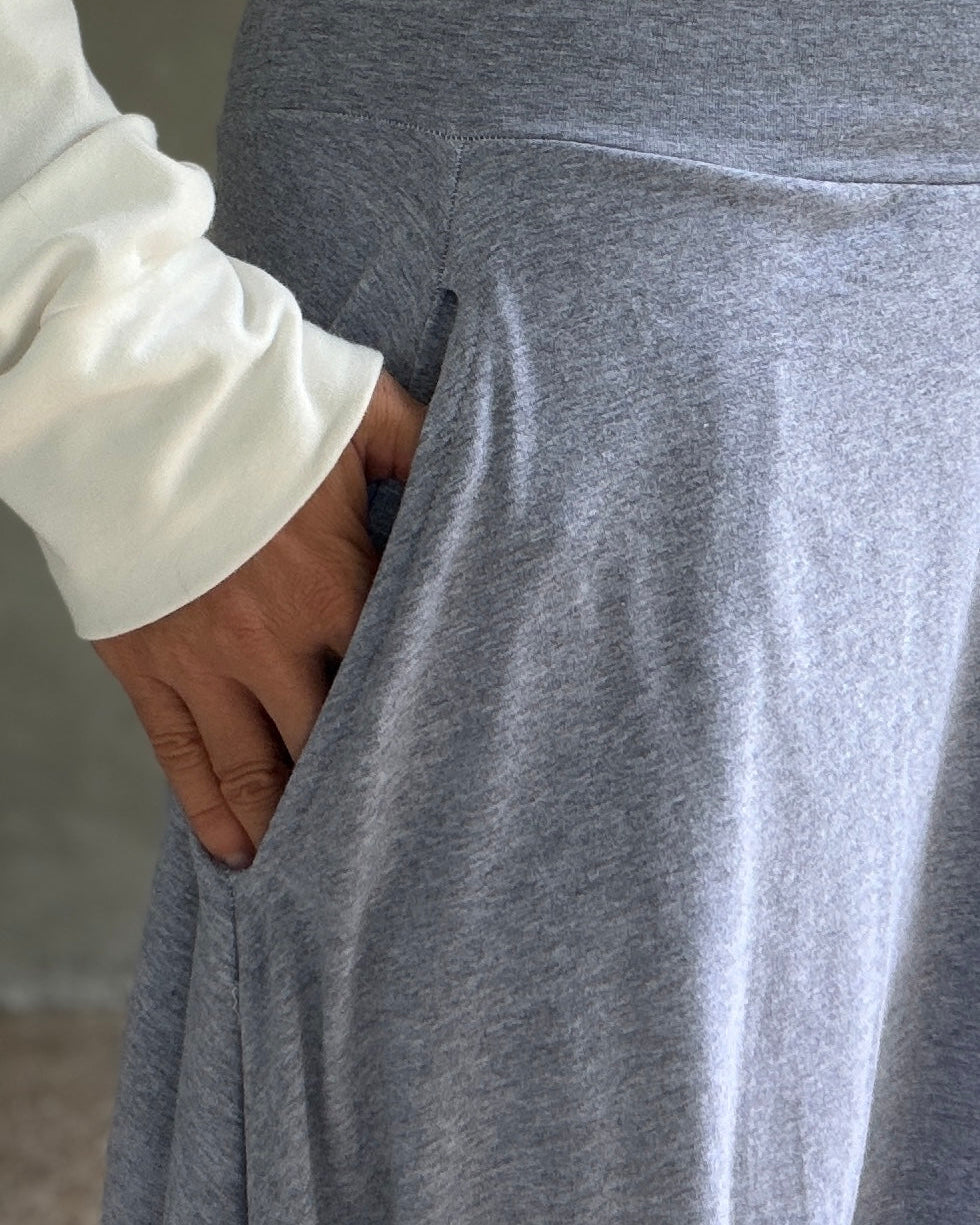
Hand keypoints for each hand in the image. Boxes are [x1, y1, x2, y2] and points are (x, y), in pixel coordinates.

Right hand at [91, 368, 425, 868]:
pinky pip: (180, 754)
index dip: (423, 724)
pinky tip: (231, 849)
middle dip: (363, 790)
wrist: (124, 393)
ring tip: (312, 871)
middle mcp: (276, 637)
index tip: (452, 768)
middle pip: (332, 738)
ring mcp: (206, 659)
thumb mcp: (356, 406)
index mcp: (338, 579)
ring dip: (286, 820)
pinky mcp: (147, 664)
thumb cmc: (250, 397)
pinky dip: (206, 806)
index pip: (396, 674)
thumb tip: (480, 455)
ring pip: (256, 764)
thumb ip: (422, 444)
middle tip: (396, 845)